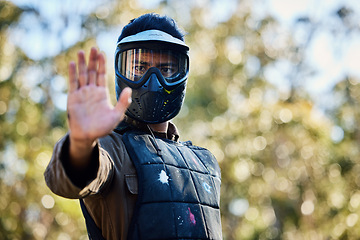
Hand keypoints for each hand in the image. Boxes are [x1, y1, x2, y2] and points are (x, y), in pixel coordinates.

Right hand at [67, 47, 130, 162]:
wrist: (88, 136)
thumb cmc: (102, 127)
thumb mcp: (117, 115)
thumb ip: (123, 102)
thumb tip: (129, 89)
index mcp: (102, 93)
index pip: (102, 75)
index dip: (102, 64)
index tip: (102, 53)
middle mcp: (91, 91)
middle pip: (91, 71)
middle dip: (92, 60)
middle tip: (93, 48)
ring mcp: (82, 93)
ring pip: (82, 74)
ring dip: (82, 63)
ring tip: (82, 52)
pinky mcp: (73, 97)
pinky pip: (73, 83)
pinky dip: (73, 73)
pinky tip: (73, 63)